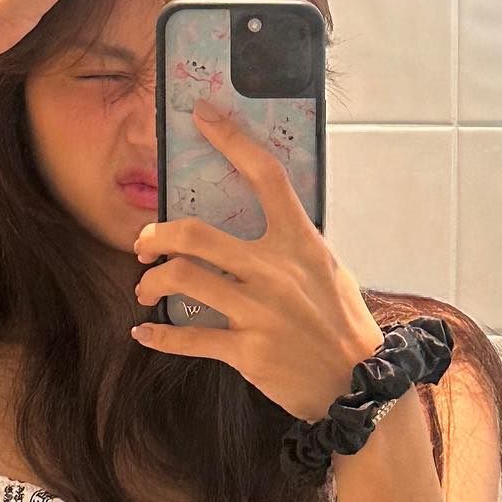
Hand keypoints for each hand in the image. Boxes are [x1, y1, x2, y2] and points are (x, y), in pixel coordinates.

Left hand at [130, 101, 385, 420]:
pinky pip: (188, 339)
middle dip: (157, 236)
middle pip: (196, 235)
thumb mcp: (330, 271)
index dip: (231, 140)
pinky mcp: (247, 352)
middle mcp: (275, 272)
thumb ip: (295, 245)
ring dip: (152, 282)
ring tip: (146, 288)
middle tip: (144, 244)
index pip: (265, 176)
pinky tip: (143, 335)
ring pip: (183, 281)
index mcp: (300, 243)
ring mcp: (259, 312)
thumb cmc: (342, 325)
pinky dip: (158, 338)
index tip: (202, 116)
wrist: (358, 384)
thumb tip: (262, 222)